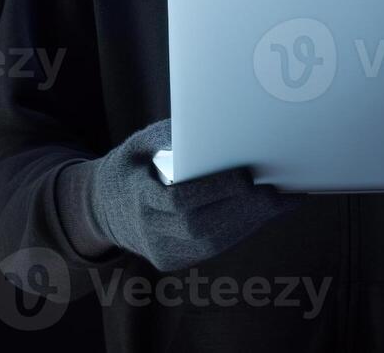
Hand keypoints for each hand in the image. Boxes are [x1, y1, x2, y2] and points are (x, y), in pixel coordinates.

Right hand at [92, 118, 298, 271]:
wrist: (101, 208)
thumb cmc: (131, 166)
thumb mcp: (140, 143)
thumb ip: (171, 135)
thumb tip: (214, 122)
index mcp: (137, 197)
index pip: (178, 202)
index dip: (213, 191)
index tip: (245, 177)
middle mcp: (148, 231)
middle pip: (202, 227)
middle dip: (244, 209)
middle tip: (279, 191)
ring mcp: (160, 251)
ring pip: (212, 243)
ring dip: (250, 222)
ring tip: (281, 201)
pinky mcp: (173, 261)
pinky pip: (211, 249)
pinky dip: (240, 230)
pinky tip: (263, 213)